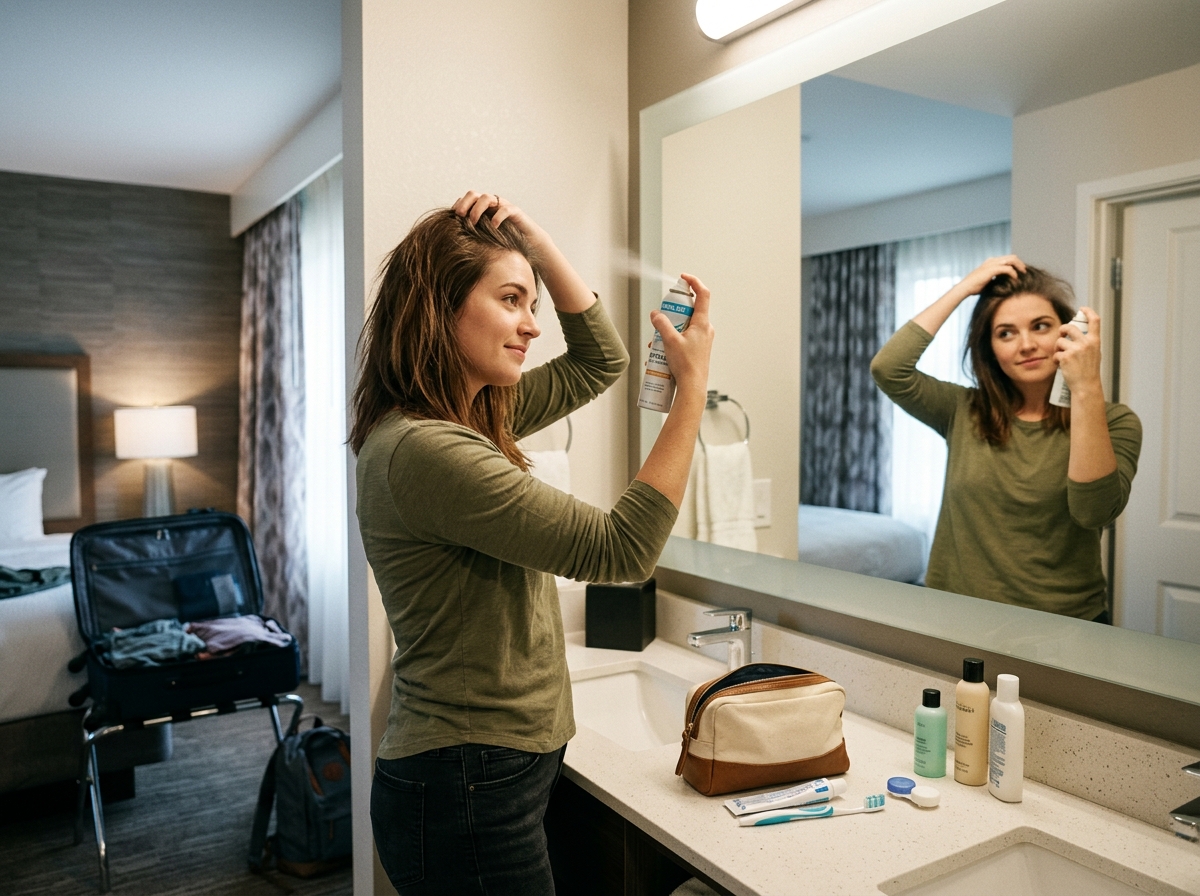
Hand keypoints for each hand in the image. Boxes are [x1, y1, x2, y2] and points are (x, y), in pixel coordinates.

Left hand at [451, 191, 547, 246]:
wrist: (530, 245)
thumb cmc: (505, 244)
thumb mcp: (484, 240)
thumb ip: (471, 237)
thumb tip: (451, 244)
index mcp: (481, 209)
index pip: (465, 200)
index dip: (457, 206)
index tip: (451, 218)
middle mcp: (491, 205)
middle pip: (473, 194)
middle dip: (464, 203)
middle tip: (459, 216)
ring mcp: (503, 207)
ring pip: (487, 198)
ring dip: (477, 209)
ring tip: (473, 223)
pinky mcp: (516, 213)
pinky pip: (505, 209)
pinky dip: (497, 216)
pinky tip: (493, 227)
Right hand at [652, 274, 713, 393]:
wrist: (693, 387)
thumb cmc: (685, 365)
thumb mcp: (669, 341)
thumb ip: (661, 324)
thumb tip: (655, 314)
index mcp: (702, 323)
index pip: (703, 294)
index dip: (693, 282)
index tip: (682, 278)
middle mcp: (705, 329)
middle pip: (689, 310)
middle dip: (672, 312)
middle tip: (661, 319)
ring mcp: (703, 339)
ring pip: (684, 326)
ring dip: (669, 330)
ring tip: (656, 342)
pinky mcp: (698, 349)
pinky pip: (684, 337)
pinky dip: (672, 340)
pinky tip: (660, 352)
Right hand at [954, 255, 1026, 298]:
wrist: (965, 288)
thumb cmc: (973, 287)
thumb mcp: (986, 281)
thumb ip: (994, 279)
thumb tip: (1002, 283)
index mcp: (990, 262)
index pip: (1007, 258)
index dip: (1015, 263)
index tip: (1020, 271)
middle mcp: (992, 260)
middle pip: (1011, 257)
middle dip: (1020, 263)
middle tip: (1025, 271)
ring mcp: (992, 264)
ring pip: (1011, 260)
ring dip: (1019, 266)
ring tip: (1024, 273)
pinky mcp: (992, 270)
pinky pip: (1008, 269)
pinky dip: (1013, 274)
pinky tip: (1015, 279)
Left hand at [1055, 307, 1103, 396]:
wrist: (1086, 386)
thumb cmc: (1089, 370)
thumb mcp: (1094, 353)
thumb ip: (1088, 342)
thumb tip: (1078, 330)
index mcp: (1095, 341)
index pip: (1095, 320)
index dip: (1088, 312)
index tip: (1082, 309)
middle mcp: (1086, 343)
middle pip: (1069, 327)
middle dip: (1062, 330)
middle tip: (1061, 335)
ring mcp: (1076, 349)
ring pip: (1059, 341)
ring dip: (1058, 348)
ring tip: (1063, 357)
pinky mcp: (1065, 357)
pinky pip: (1055, 353)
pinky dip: (1056, 359)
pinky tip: (1061, 366)